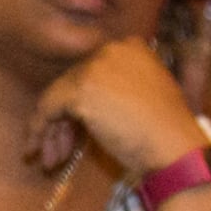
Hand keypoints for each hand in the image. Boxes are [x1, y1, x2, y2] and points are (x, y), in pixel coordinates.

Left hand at [33, 38, 203, 180]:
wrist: (176, 147)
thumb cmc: (165, 133)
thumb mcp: (143, 99)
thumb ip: (114, 93)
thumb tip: (78, 110)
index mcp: (131, 47)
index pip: (91, 73)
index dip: (79, 106)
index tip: (76, 134)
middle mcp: (112, 49)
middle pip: (73, 84)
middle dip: (64, 122)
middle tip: (59, 154)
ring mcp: (96, 67)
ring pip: (58, 96)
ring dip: (51, 132)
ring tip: (50, 162)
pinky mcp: (81, 89)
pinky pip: (47, 109)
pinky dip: (39, 131)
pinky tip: (35, 151)